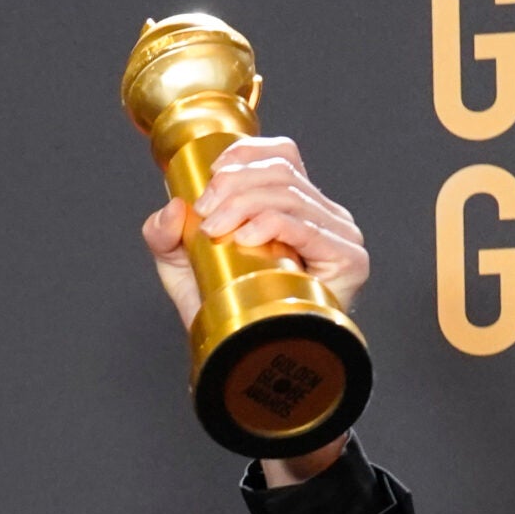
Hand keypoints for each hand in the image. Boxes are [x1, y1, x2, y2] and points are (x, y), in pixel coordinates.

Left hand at [140, 136, 368, 329]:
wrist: (244, 358)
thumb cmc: (225, 311)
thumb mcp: (182, 266)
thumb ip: (166, 235)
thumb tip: (173, 207)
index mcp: (294, 205)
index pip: (281, 154)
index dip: (244, 155)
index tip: (208, 179)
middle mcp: (323, 214)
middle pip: (281, 172)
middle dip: (232, 184)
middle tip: (204, 214)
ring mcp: (340, 235)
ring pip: (290, 194)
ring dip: (243, 204)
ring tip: (215, 229)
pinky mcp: (348, 260)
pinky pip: (307, 227)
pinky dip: (272, 224)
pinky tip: (246, 237)